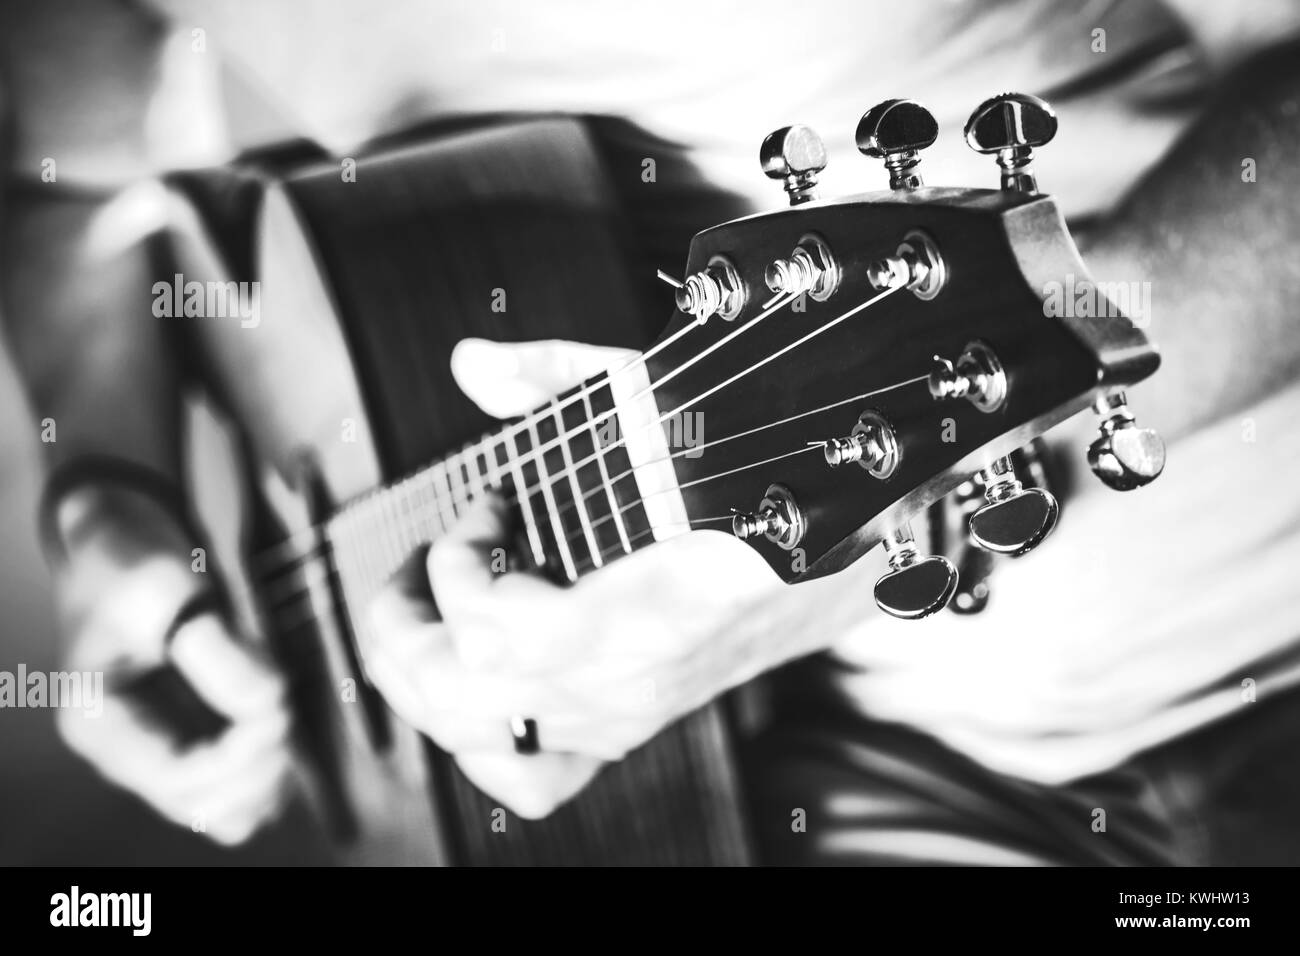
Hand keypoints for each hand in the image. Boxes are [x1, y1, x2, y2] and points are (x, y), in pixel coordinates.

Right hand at [52, 487, 293, 844]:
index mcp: (101, 722)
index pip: (181, 775)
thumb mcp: (161, 581)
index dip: (241, 751)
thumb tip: (261, 695)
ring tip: (280, 708)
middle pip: (210, 803)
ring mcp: (164, 755)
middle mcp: (129, 754)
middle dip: (260, 757)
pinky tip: (281, 724)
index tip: (277, 703)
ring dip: (269, 769)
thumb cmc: (132, 558)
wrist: (129, 544)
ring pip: (229, 811)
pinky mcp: (197, 745)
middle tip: (281, 698)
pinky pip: (241, 795)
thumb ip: (211, 640)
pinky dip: (271, 771)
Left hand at [362, 339, 795, 817]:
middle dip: (404, 625)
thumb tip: (469, 361)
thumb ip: (559, 375)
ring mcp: (624, 717)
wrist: (840, 545)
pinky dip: (472, 733)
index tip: (488, 503)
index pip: (497, 632)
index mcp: (650, 609)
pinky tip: (468, 679)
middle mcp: (630, 685)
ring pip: (478, 741)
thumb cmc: (758, 469)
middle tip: (412, 564)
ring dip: (420, 677)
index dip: (460, 564)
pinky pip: (526, 776)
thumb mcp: (665, 401)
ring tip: (420, 617)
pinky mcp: (623, 728)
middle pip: (462, 698)